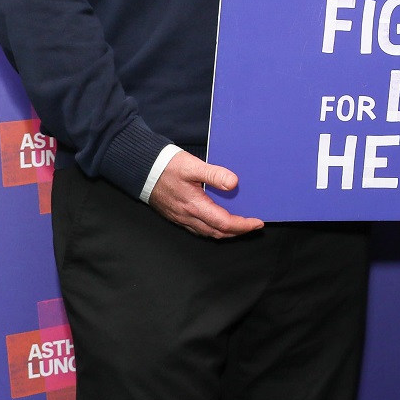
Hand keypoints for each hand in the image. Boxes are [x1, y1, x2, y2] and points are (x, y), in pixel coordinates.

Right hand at [147, 151, 262, 238]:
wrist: (142, 169)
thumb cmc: (167, 167)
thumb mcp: (192, 166)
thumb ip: (214, 175)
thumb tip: (234, 183)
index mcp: (194, 206)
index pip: (224, 223)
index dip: (243, 226)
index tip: (258, 223)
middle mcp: (187, 216)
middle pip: (217, 232)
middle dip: (238, 232)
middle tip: (253, 225)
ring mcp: (181, 218)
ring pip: (207, 233)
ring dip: (225, 232)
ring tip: (240, 225)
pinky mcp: (176, 216)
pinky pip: (198, 229)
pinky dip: (212, 229)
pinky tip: (218, 222)